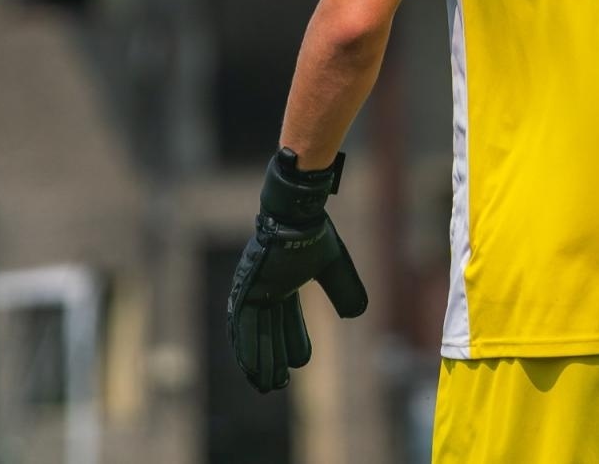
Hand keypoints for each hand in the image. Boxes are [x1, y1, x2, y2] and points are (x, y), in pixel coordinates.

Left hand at [227, 149, 368, 392]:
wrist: (299, 215)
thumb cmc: (314, 234)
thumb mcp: (334, 267)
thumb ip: (343, 289)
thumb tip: (356, 314)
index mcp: (283, 283)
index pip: (287, 320)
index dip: (295, 341)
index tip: (301, 363)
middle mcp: (266, 289)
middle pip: (268, 330)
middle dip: (273, 357)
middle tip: (278, 384)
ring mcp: (253, 289)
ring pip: (253, 332)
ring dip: (258, 359)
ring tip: (266, 384)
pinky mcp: (245, 289)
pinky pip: (241, 323)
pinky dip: (245, 346)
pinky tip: (250, 366)